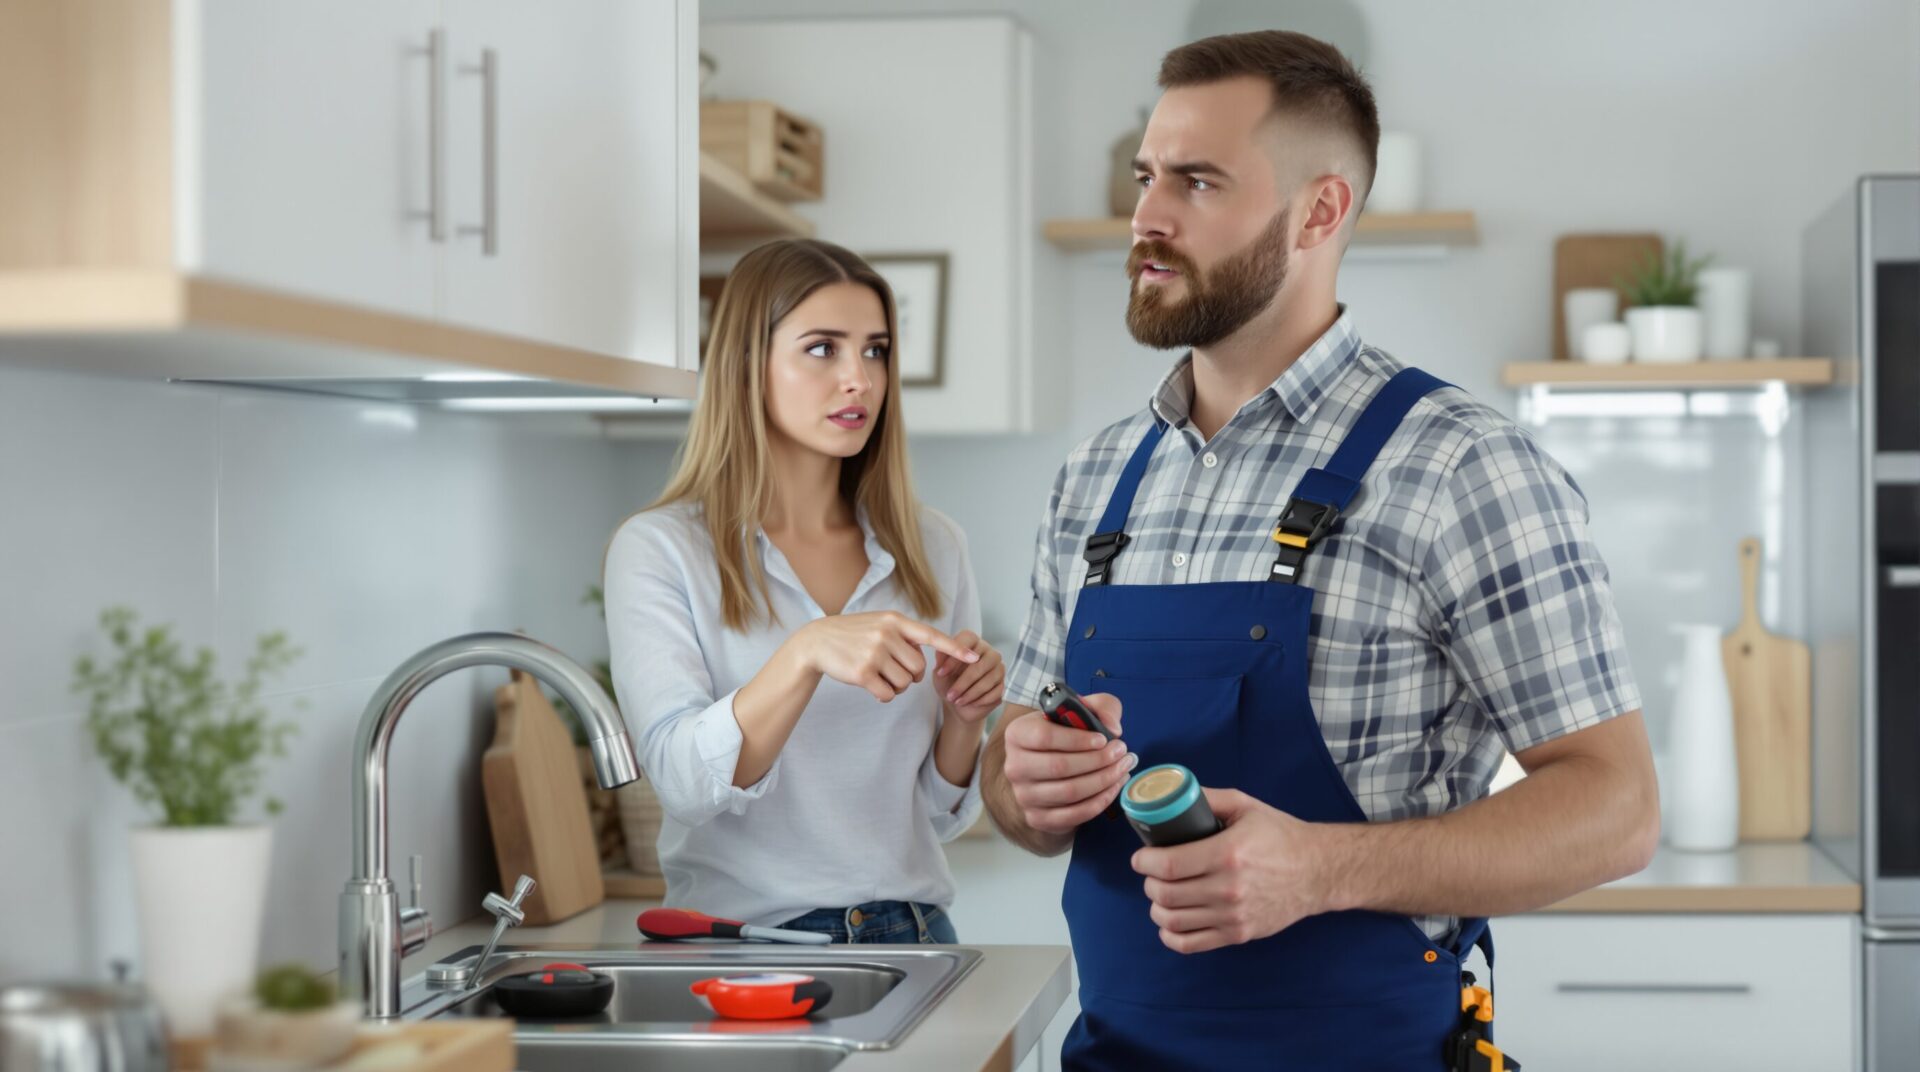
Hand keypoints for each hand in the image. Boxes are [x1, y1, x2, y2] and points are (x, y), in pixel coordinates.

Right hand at [795, 611, 977, 703]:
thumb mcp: (879, 624)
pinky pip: (888, 695)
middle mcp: (887, 635)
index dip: (954, 649)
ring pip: (905, 684)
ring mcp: (874, 653)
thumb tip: (924, 656)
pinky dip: (884, 696)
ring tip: (880, 677)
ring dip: (896, 687)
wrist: (817, 641)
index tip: (974, 657)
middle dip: (911, 677)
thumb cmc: (853, 634)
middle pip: (918, 669)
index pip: (932, 636)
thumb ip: (903, 636)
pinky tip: (872, 687)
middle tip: (895, 673)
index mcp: (895, 621)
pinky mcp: (862, 673)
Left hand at [932, 631, 1004, 723]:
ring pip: (988, 680)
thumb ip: (940, 660)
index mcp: (972, 642)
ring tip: (957, 701)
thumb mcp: (939, 672)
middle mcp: (988, 651)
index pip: (967, 640)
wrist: (958, 702)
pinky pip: (995, 692)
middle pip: (979, 664)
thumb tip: (941, 651)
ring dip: (970, 694)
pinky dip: (980, 700)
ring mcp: (998, 667)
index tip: (941, 672)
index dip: (954, 657)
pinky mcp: (1003, 684)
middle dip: (962, 682)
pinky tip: (970, 703)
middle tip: (950, 695)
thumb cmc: (948, 682)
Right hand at [1001, 693, 1132, 834]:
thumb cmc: (1067, 735)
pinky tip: (1113, 787)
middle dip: (1098, 761)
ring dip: (1103, 781)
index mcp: (1017, 734)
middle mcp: (1014, 766)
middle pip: (1059, 767)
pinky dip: (1100, 802)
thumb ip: (1101, 707)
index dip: (1077, 739)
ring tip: (1122, 768)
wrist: (1052, 768)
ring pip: (1069, 792)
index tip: (1103, 739)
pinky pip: (1073, 815)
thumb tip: (1113, 728)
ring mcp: (1023, 796)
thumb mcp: (1082, 709)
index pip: (1044, 737)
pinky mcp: (1037, 818)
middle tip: (1121, 753)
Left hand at [1130, 788, 1333, 953]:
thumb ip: (1208, 799)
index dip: (1144, 862)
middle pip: (1166, 894)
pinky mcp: (1238, 934)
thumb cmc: (1280, 836)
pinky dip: (1170, 935)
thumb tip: (1171, 796)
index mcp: (1228, 853)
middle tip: (1151, 873)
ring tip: (1160, 895)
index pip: (1168, 865)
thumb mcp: (1245, 806)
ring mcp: (1233, 916)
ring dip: (1156, 907)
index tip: (1141, 857)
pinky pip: (1190, 944)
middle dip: (1148, 882)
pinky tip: (1170, 921)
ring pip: (1173, 921)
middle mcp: (1228, 888)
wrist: (1317, 871)